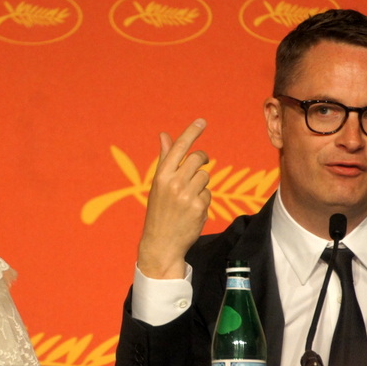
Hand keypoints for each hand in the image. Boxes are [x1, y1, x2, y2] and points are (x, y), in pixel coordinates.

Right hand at [137, 119, 210, 278]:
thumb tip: (165, 135)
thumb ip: (165, 159)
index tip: (202, 121)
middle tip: (201, 162)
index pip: (179, 148)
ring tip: (188, 198)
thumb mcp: (157, 185)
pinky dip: (203, 200)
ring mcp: (187, 196)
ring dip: (201, 184)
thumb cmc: (159, 212)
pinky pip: (208, 194)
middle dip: (201, 159)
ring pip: (205, 177)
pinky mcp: (199, 207)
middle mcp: (174, 183)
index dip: (191, 133)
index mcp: (161, 176)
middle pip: (197, 159)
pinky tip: (192, 211)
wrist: (161, 244)